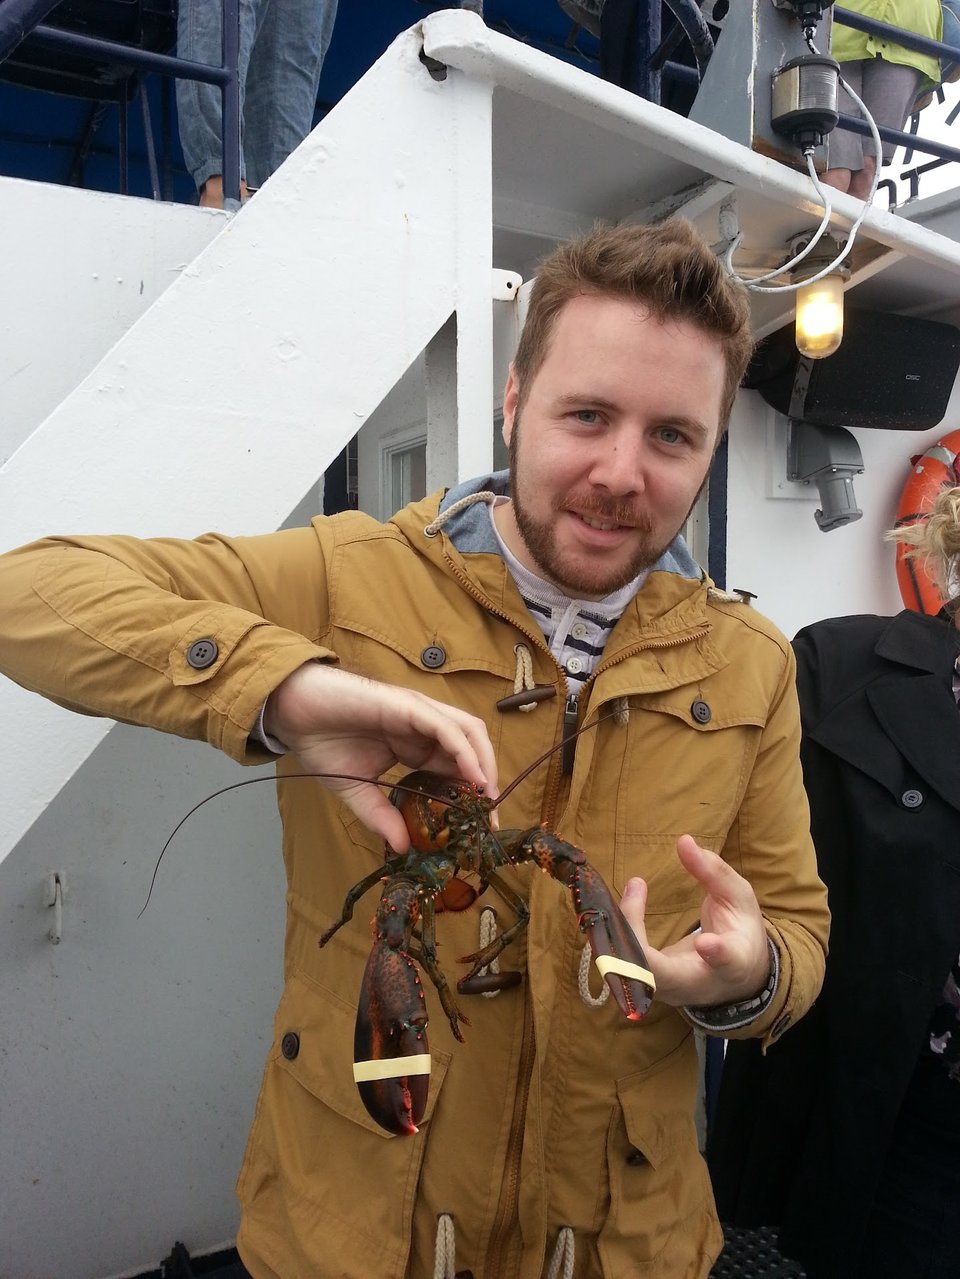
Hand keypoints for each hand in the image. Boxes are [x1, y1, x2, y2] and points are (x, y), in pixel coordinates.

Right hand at [263, 662, 497, 851]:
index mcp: (415, 746)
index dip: (473, 796)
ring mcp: (418, 714)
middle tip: (487, 821)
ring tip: (487, 798)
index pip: (456, 768)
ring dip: (485, 764)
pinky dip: (465, 751)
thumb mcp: (356, 791)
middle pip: (473, 749)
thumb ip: (381, 816)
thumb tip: (402, 848)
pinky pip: (446, 728)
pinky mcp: (408, 705)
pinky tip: (473, 776)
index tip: (479, 830)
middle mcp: (424, 727)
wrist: (293, 714)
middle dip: (487, 783)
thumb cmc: (322, 743)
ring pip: (468, 733)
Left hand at [619, 835, 770, 1008]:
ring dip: (617, 934)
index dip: (716, 954)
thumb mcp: (738, 897)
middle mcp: (697, 984)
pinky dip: (612, 940)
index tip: (705, 942)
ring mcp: (669, 991)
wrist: (737, 976)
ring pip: (632, 975)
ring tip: (624, 891)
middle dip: (635, 938)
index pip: (726, 962)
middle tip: (635, 887)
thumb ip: (713, 871)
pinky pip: (623, 969)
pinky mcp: (649, 988)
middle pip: (660, 974)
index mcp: (733, 962)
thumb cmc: (739, 930)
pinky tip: (611, 909)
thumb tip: (684, 841)